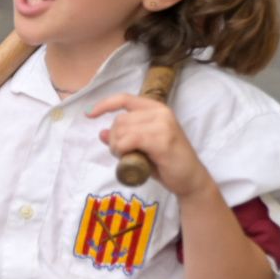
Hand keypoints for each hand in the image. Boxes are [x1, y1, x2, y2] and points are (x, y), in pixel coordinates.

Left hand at [88, 93, 210, 197]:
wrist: (190, 179)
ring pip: (122, 130)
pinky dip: (123, 149)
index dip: (104, 104)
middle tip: (123, 153)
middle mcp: (160, 112)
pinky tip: (129, 158)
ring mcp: (163, 124)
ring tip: (128, 157)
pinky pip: (130, 140)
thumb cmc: (166, 163)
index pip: (124, 98)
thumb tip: (102, 132)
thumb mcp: (141, 147)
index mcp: (156, 109)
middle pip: (119, 119)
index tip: (89, 114)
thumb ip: (124, 138)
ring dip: (117, 146)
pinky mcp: (162, 139)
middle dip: (114, 138)